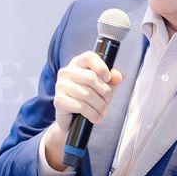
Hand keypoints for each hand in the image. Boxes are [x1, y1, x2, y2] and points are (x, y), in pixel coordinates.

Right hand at [43, 51, 123, 169]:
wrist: (74, 118)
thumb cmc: (91, 99)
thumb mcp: (104, 87)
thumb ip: (112, 79)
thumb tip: (117, 76)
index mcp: (78, 64)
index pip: (89, 57)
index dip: (102, 67)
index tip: (108, 79)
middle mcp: (66, 72)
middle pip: (91, 77)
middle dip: (105, 92)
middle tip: (107, 100)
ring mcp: (60, 85)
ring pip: (87, 94)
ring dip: (100, 105)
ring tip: (103, 111)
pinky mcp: (58, 100)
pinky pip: (81, 106)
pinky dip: (93, 114)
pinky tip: (96, 117)